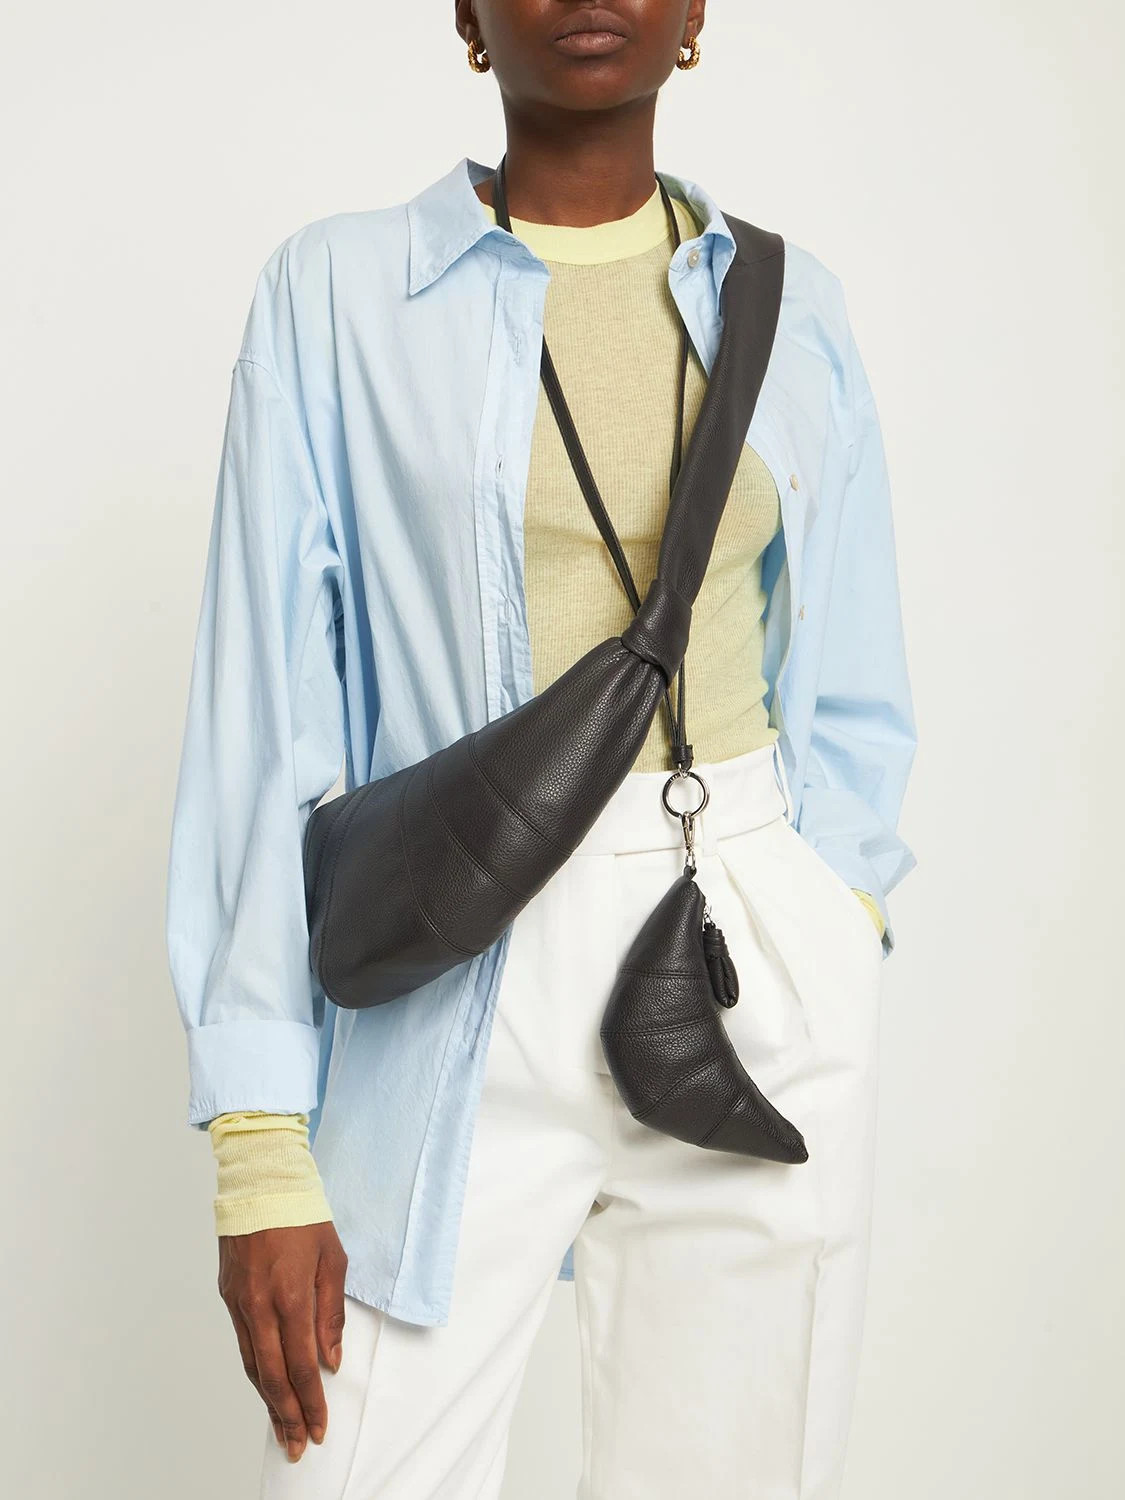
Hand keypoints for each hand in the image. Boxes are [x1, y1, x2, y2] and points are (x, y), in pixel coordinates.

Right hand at [217, 1221, 346, 1462]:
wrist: (260, 1179)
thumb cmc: (303, 1214)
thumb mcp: (333, 1258)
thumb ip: (330, 1313)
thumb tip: (330, 1359)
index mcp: (290, 1296)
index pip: (300, 1366)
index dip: (310, 1403)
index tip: (318, 1428)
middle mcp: (259, 1306)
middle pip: (272, 1377)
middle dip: (286, 1416)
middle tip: (296, 1445)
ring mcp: (239, 1302)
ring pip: (253, 1365)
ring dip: (268, 1401)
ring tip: (282, 1427)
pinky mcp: (228, 1295)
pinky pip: (243, 1343)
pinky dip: (256, 1370)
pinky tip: (266, 1385)